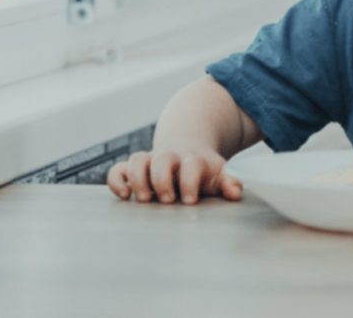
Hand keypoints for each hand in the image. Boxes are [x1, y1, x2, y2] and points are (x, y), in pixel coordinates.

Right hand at [106, 146, 242, 204]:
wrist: (187, 151)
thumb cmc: (205, 171)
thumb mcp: (220, 175)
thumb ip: (230, 182)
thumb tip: (235, 192)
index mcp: (195, 160)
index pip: (192, 164)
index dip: (190, 181)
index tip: (190, 201)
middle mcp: (171, 158)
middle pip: (163, 159)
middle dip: (162, 180)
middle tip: (167, 200)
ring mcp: (151, 161)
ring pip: (137, 159)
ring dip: (138, 179)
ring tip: (144, 199)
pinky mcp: (135, 169)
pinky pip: (118, 169)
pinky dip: (117, 180)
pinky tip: (124, 196)